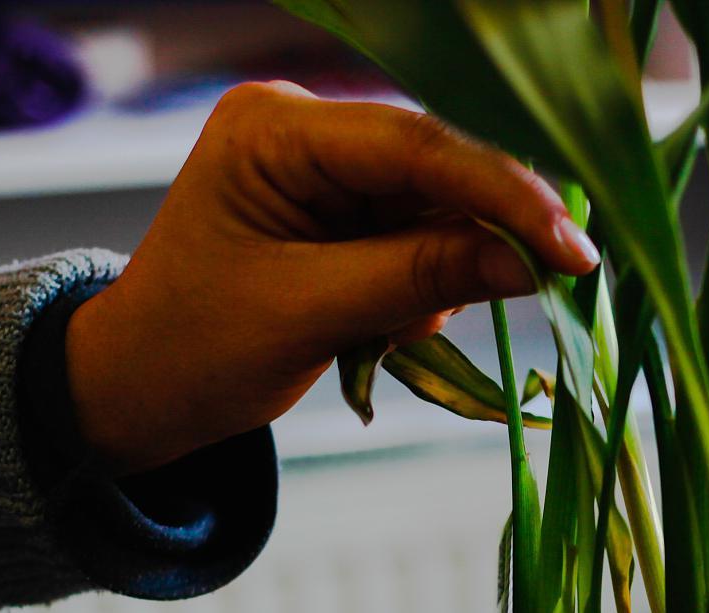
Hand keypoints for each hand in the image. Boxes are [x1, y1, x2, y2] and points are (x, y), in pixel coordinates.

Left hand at [67, 81, 598, 473]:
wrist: (136, 389)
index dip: (505, 198)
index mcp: (274, 130)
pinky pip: (423, 241)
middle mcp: (304, 128)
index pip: (418, 147)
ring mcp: (327, 169)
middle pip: (440, 171)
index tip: (572, 251)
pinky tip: (378, 329)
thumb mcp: (309, 316)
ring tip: (381, 335)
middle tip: (543, 290)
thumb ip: (420, 279)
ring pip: (440, 211)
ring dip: (442, 279)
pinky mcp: (344, 212)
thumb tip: (528, 264)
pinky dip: (423, 292)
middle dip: (478, 241)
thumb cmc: (193, 350)